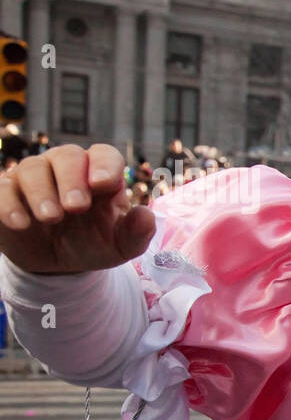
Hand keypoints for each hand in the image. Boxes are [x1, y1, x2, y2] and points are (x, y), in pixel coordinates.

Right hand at [0, 145, 154, 273]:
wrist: (57, 263)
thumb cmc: (93, 243)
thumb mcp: (120, 246)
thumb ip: (136, 233)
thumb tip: (147, 217)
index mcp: (99, 175)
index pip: (104, 156)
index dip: (104, 165)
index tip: (102, 184)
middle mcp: (66, 170)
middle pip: (67, 156)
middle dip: (72, 179)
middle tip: (75, 207)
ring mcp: (34, 178)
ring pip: (33, 168)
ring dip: (42, 192)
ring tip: (51, 217)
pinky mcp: (6, 194)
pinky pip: (2, 189)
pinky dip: (8, 203)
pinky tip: (20, 222)